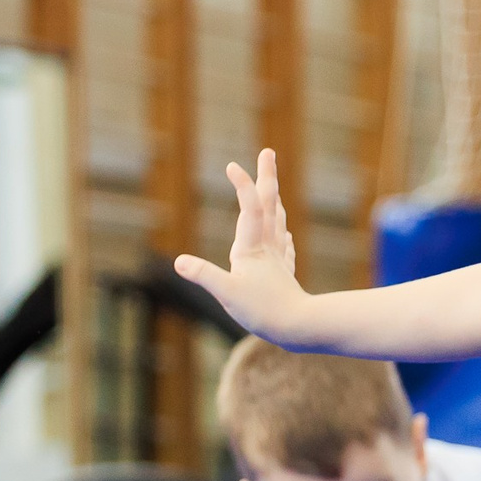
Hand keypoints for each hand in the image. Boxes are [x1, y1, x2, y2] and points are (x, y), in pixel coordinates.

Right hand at [175, 149, 311, 341]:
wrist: (301, 328)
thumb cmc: (264, 312)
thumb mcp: (227, 294)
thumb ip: (204, 275)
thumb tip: (179, 262)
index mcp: (251, 249)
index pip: (249, 208)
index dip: (243, 185)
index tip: (233, 164)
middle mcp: (267, 248)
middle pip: (269, 205)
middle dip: (267, 177)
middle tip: (268, 152)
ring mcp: (277, 260)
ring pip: (277, 222)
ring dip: (274, 201)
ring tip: (273, 189)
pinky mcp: (284, 276)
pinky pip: (283, 248)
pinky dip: (281, 235)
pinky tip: (283, 234)